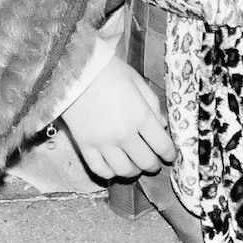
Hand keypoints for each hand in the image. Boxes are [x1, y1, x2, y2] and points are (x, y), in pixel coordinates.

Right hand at [58, 57, 175, 179]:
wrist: (72, 69)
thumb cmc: (108, 70)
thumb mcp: (137, 80)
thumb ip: (153, 104)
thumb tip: (163, 126)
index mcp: (140, 115)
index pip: (162, 145)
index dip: (170, 154)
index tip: (170, 156)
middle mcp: (124, 133)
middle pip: (146, 161)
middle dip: (154, 165)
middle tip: (155, 162)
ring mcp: (103, 142)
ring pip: (124, 170)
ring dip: (134, 171)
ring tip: (135, 165)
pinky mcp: (84, 146)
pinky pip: (100, 170)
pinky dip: (110, 173)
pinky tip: (114, 166)